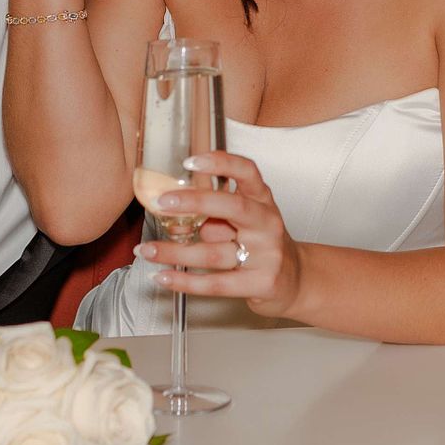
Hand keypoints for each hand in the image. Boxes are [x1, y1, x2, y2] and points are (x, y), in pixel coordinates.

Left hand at [139, 152, 304, 316]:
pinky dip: (185, 281)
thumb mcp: (245, 219)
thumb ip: (214, 212)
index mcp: (262, 200)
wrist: (297, 280)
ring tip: (146, 250)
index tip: (190, 161)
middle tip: (162, 202)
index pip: (247, 171)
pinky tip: (163, 277)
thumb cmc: (263, 243)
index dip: (220, 162)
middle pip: (232, 206)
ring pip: (214, 252)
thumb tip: (173, 211)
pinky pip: (215, 283)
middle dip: (194, 202)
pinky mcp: (260, 283)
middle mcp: (267, 223)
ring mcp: (267, 254)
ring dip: (174, 251)